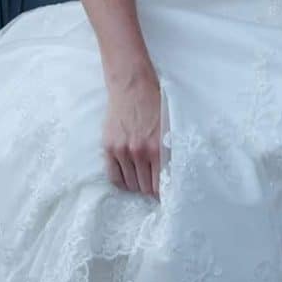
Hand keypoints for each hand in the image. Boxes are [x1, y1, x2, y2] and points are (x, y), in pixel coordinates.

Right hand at [103, 67, 162, 195]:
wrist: (132, 86)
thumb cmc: (154, 104)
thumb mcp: (169, 127)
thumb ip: (170, 150)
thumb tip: (172, 174)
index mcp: (157, 148)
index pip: (159, 185)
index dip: (162, 193)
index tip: (163, 195)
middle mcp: (139, 153)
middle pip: (144, 187)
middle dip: (150, 189)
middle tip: (152, 187)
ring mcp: (122, 151)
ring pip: (130, 184)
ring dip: (136, 185)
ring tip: (141, 180)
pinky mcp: (109, 147)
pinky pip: (113, 176)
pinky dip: (121, 182)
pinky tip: (127, 178)